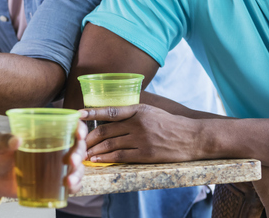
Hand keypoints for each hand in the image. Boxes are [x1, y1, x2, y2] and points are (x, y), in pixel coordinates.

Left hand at [0, 121, 87, 197]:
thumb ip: (5, 139)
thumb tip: (16, 140)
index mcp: (46, 134)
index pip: (69, 127)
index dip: (79, 128)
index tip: (78, 135)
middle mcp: (55, 148)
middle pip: (78, 148)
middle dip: (79, 154)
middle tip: (71, 161)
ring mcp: (55, 166)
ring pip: (77, 167)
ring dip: (78, 173)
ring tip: (68, 181)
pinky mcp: (53, 182)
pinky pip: (71, 184)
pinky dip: (75, 186)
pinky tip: (69, 188)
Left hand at [80, 104, 201, 162]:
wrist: (191, 137)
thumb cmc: (168, 123)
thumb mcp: (150, 111)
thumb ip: (131, 112)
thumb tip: (109, 114)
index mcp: (138, 110)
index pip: (110, 110)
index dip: (92, 112)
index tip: (78, 114)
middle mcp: (137, 123)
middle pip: (106, 130)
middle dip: (89, 137)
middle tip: (77, 141)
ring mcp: (141, 139)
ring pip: (110, 143)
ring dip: (94, 149)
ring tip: (84, 153)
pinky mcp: (145, 154)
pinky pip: (120, 156)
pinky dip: (106, 158)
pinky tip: (97, 159)